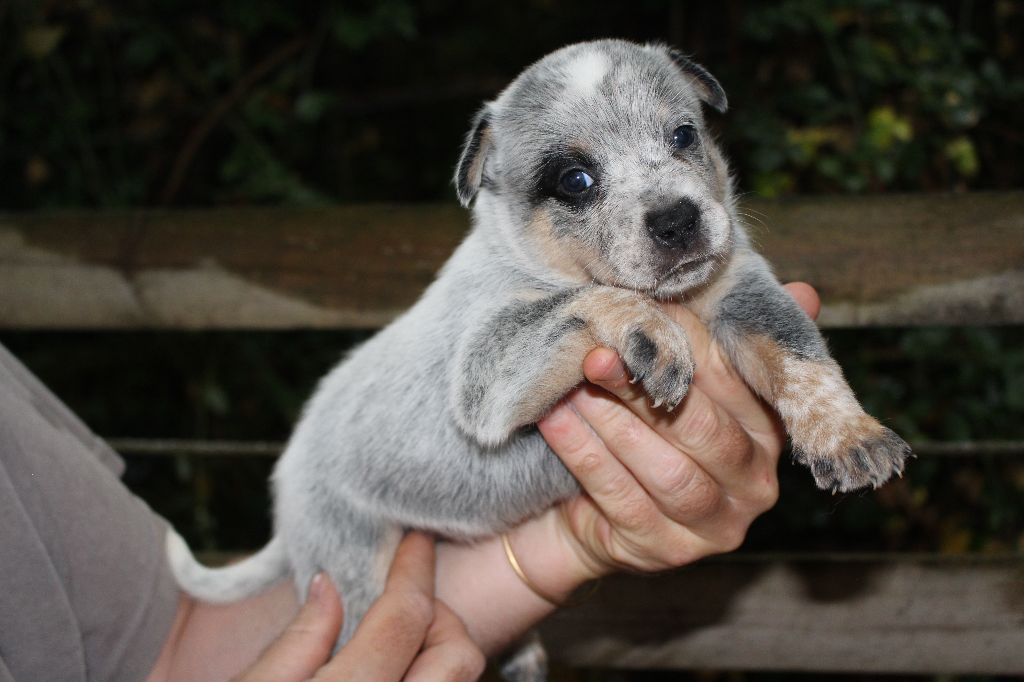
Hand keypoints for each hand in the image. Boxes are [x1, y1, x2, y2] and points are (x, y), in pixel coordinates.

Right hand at [238, 533, 483, 681]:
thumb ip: (297, 642)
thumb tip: (330, 587)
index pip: (405, 618)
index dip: (414, 569)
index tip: (415, 542)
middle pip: (459, 655)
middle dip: (439, 617)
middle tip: (401, 607)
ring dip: (438, 658)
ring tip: (393, 648)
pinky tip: (390, 679)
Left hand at [525, 282, 819, 585]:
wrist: (591, 511)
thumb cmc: (647, 431)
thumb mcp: (687, 384)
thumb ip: (725, 341)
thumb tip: (805, 291)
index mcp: (770, 433)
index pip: (731, 381)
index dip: (683, 344)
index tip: (636, 314)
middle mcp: (756, 484)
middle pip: (700, 428)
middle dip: (642, 386)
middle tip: (596, 353)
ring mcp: (715, 526)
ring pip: (665, 469)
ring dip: (611, 422)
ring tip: (572, 385)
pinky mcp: (667, 551)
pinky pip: (622, 497)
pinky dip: (585, 454)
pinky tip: (557, 420)